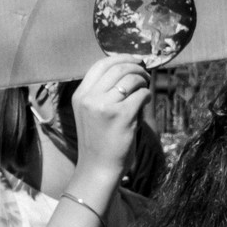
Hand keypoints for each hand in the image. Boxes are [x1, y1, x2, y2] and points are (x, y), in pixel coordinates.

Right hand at [71, 57, 149, 181]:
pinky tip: (145, 102)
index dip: (120, 58)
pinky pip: (141, 94)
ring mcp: (105, 106)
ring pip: (131, 79)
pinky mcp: (122, 115)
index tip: (134, 59)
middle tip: (145, 74)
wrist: (98, 168)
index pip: (100, 65)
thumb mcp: (92, 113)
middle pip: (117, 68)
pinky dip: (146, 95)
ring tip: (145, 88)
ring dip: (142, 81)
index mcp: (80, 95)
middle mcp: (90, 98)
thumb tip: (130, 71)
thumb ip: (104, 92)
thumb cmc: (99, 142)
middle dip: (136, 67)